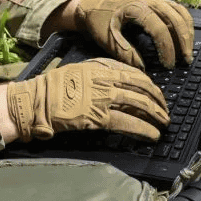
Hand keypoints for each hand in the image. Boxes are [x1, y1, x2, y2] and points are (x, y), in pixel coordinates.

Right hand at [5, 58, 169, 141]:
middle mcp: (104, 79)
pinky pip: (127, 123)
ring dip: (156, 114)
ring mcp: (102, 98)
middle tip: (165, 109)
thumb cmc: (52, 88)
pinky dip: (143, 129)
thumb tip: (118, 85)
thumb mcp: (78, 70)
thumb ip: (99, 74)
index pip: (133, 73)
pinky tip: (152, 134)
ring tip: (164, 123)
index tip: (155, 92)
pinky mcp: (98, 117)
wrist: (35, 101)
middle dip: (157, 99)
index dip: (149, 84)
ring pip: (139, 104)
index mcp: (99, 66)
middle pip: (141, 87)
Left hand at [73, 0, 193, 68]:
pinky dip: (184, 22)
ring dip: (187, 31)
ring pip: (180, 12)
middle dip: (183, 41)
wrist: (91, 5)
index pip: (160, 29)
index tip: (168, 65)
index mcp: (136, 8)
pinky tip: (185, 36)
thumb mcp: (107, 39)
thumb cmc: (98, 21)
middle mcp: (149, 1)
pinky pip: (177, 9)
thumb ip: (124, 54)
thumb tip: (143, 68)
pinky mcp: (156, 1)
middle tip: (185, 61)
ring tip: (188, 51)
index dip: (167, 49)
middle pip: (175, 19)